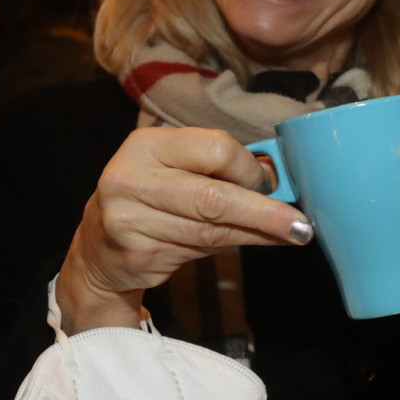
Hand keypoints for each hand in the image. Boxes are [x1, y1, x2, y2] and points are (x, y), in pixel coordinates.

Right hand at [57, 127, 311, 334]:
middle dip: (265, 212)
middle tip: (301, 224)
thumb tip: (278, 178)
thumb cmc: (153, 199)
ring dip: (258, 233)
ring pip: (211, 229)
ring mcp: (128, 219)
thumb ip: (218, 169)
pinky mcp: (136, 255)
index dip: (250, 168)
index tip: (270, 183)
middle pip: (214, 196)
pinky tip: (254, 242)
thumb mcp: (176, 169)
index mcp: (147, 144)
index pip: (215, 149)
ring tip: (291, 234)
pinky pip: (200, 252)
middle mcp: (131, 178)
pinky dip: (235, 247)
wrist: (98, 248)